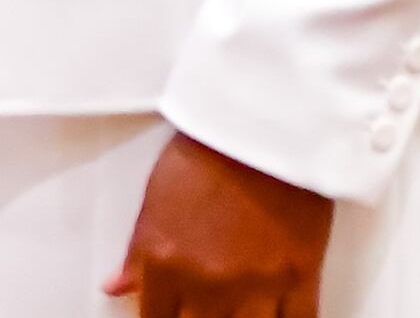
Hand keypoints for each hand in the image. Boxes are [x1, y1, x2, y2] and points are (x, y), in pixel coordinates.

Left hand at [108, 132, 331, 316]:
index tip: (170, 312)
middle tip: (205, 306)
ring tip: (237, 311)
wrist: (263, 122)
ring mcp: (258, 284)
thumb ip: (137, 253)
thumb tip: (117, 287)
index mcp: (166, 262)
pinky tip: (276, 316)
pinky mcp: (302, 276)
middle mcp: (209, 283)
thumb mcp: (155, 198)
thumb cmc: (207, 149)